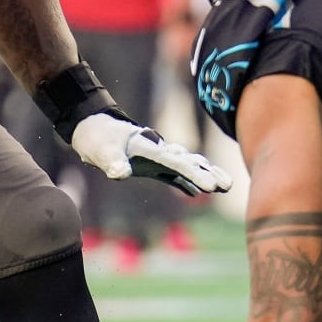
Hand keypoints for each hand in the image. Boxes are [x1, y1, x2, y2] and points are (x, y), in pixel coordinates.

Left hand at [70, 109, 231, 194]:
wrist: (93, 129)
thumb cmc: (97, 139)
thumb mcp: (100, 152)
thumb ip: (111, 162)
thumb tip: (119, 173)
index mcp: (150, 148)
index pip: (177, 162)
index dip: (195, 174)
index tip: (210, 186)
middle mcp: (158, 152)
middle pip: (189, 162)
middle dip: (208, 172)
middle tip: (228, 185)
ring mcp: (157, 158)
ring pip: (187, 165)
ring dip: (204, 174)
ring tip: (225, 185)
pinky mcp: (152, 165)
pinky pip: (174, 173)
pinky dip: (186, 180)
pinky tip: (195, 192)